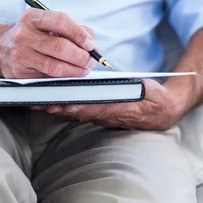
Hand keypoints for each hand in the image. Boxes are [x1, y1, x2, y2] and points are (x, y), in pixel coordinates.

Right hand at [0, 9, 97, 78]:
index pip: (61, 21)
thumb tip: (90, 42)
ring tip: (83, 69)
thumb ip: (71, 29)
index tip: (91, 44)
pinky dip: (63, 78)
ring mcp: (20, 55)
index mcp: (32, 18)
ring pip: (55, 67)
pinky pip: (47, 78)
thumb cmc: (30, 34)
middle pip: (60, 47)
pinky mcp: (20, 73)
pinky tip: (69, 74)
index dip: (79, 34)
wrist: (0, 48)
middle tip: (91, 60)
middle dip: (81, 56)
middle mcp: (24, 35)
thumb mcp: (46, 24)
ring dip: (75, 70)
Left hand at [35, 79, 183, 130]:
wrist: (163, 113)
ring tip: (39, 102)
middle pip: (80, 112)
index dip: (81, 106)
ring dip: (58, 109)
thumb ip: (137, 89)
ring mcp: (103, 118)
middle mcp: (108, 116)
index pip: (97, 107)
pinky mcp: (100, 116)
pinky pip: (80, 113)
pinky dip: (65, 108)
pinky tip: (52, 103)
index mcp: (121, 109)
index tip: (66, 103)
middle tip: (41, 102)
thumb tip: (127, 85)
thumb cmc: (155, 98)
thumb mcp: (149, 91)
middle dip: (60, 108)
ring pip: (77, 113)